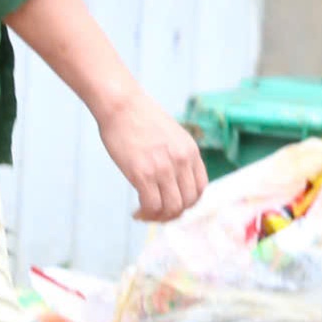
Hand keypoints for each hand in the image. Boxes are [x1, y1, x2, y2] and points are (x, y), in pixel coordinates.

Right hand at [98, 90, 208, 222]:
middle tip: (157, 214)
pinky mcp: (142, 173)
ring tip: (145, 215)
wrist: (121, 104)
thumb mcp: (171, 135)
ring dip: (159, 217)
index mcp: (191, 151)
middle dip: (173, 214)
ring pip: (171, 208)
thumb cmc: (140, 118)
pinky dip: (145, 214)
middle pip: (188, 202)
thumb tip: (173, 179)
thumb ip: (177, 155)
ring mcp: (163, 168)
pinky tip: (136, 213)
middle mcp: (181, 161)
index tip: (172, 204)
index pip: (200, 188)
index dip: (188, 202)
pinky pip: (151, 205)